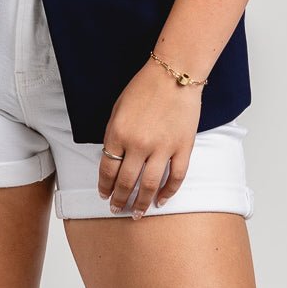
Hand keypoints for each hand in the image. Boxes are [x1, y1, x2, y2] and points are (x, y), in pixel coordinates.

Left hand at [98, 56, 202, 217]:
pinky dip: (168, 193)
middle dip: (119, 200)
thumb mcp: (118, 108)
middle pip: (126, 182)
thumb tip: (112, 159)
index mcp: (118, 133)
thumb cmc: (144, 87)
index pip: (107, 170)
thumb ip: (114, 135)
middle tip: (117, 210)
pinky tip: (161, 201)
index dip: (104, 187)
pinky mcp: (182, 147)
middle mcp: (138, 144)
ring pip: (149, 186)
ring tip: (137, 214)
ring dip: (141, 204)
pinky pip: (175, 178)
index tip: (104, 195)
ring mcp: (162, 148)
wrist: (174, 73)